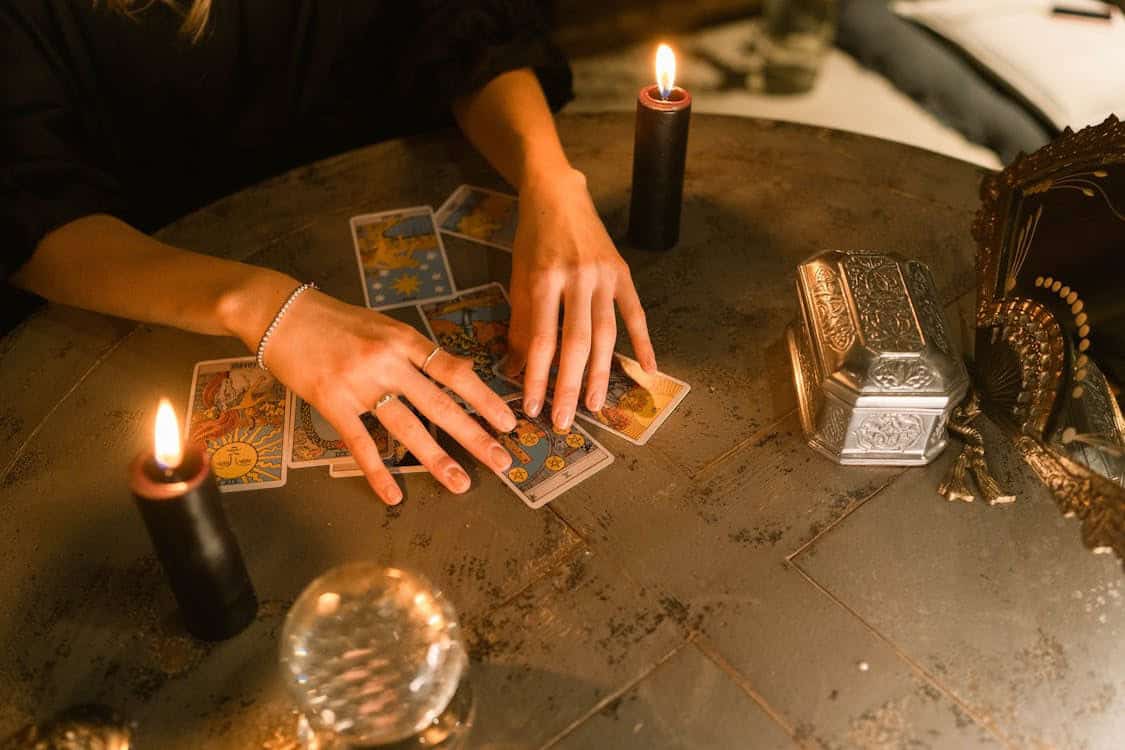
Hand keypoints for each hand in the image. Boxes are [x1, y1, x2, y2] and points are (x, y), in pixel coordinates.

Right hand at [264, 290, 516, 504]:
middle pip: (439, 404)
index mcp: (403, 339)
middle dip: (474, 435)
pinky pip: (360, 443)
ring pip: (407, 428)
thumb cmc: (333, 319)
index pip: (453, 372)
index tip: (507, 421)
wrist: (279, 312)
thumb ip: (416, 351)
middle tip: (502, 461)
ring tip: (460, 483)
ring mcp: (360, 383)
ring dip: (437, 459)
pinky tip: (394, 495)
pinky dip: (378, 472)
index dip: (483, 398)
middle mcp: (387, 361)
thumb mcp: (382, 326)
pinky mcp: (332, 403)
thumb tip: (457, 372)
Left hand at [505, 168, 655, 429]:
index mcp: (544, 279)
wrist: (558, 193)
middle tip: (565, 420)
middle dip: (569, 386)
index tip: (532, 407)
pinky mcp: (624, 273)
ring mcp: (604, 276)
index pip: (541, 339)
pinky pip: (635, 314)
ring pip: (606, 334)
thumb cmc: (532, 239)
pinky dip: (644, 343)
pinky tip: (649, 370)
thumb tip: (514, 371)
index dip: (536, 376)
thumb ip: (519, 323)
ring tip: (595, 405)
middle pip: (576, 343)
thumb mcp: (518, 277)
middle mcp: (578, 278)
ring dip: (601, 373)